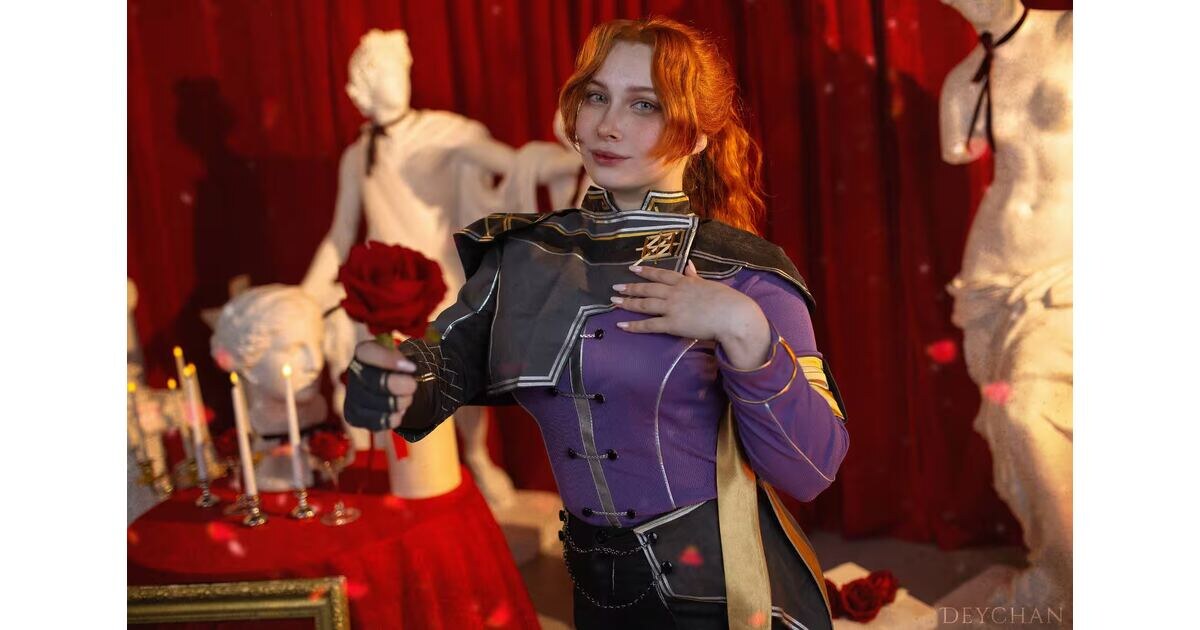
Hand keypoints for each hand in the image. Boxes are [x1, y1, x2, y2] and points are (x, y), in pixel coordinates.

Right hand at [342, 341, 418, 431]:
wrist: (398, 390)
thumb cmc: (404, 368)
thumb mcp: (409, 354)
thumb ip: (416, 349)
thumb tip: (430, 341)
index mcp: (365, 352)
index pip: (368, 352)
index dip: (388, 360)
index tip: (411, 367)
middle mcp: (354, 372)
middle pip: (372, 380)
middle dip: (397, 385)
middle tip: (413, 386)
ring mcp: (352, 395)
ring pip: (374, 404)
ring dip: (398, 404)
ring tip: (407, 400)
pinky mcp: (354, 416)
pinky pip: (373, 422)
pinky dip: (392, 419)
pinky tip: (398, 413)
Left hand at [611, 262, 770, 366]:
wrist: (733, 316)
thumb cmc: (726, 300)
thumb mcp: (709, 284)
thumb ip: (696, 276)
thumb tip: (690, 265)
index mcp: (685, 282)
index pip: (661, 275)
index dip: (645, 272)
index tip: (632, 269)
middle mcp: (675, 293)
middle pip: (648, 289)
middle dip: (631, 287)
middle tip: (615, 287)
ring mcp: (672, 308)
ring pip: (645, 304)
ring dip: (628, 303)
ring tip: (613, 302)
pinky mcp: (672, 324)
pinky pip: (649, 325)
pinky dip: (634, 325)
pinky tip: (621, 325)